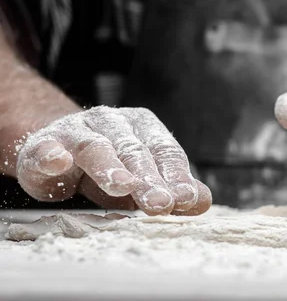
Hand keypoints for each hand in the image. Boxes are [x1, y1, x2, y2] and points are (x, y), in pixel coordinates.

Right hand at [16, 106, 211, 214]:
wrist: (57, 148)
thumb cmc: (110, 166)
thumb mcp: (143, 178)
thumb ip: (172, 188)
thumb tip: (203, 201)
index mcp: (143, 127)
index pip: (164, 152)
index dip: (176, 176)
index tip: (186, 199)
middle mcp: (113, 122)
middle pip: (134, 151)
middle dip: (149, 179)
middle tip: (161, 204)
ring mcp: (77, 130)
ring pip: (95, 147)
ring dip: (109, 167)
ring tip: (122, 186)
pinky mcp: (43, 144)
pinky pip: (46, 149)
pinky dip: (51, 155)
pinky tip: (58, 162)